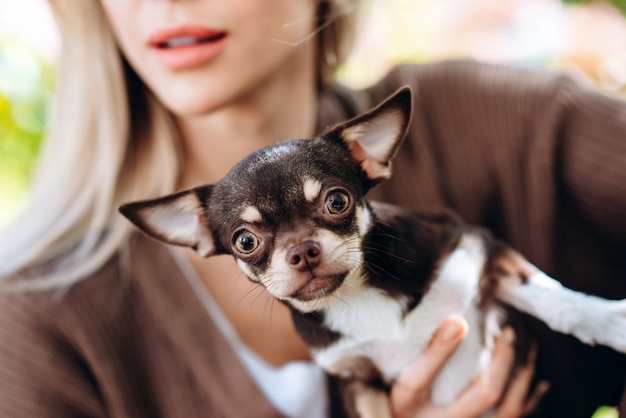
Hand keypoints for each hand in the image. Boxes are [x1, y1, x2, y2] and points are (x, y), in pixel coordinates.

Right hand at [390, 316, 548, 417]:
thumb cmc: (401, 413)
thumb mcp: (408, 387)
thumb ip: (432, 357)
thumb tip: (458, 322)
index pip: (488, 391)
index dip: (500, 360)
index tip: (500, 330)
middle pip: (510, 404)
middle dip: (515, 365)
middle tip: (512, 334)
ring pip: (516, 413)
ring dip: (527, 382)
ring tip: (530, 352)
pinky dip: (528, 401)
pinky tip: (537, 386)